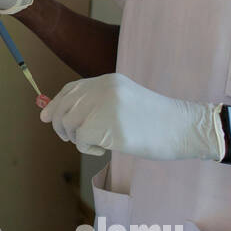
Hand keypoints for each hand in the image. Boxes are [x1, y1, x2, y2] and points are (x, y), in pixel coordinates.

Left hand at [40, 72, 225, 161]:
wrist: (184, 128)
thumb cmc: (156, 121)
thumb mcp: (125, 102)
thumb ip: (96, 104)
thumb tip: (57, 116)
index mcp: (108, 81)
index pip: (71, 89)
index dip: (56, 104)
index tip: (46, 117)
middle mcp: (104, 90)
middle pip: (65, 108)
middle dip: (62, 126)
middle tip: (71, 138)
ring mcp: (106, 107)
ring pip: (69, 125)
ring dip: (77, 139)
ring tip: (99, 143)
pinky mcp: (108, 127)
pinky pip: (81, 140)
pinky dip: (88, 149)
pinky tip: (105, 149)